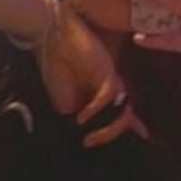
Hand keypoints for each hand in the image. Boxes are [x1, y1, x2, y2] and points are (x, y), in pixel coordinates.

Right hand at [38, 0, 147, 148]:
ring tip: (89, 138)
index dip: (125, 131)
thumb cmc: (56, 66)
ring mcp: (110, 79)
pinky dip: (96, 110)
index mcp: (101, 94)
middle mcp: (111, 88)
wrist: (52, 37)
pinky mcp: (106, 71)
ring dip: (108, 128)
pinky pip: (108, 96)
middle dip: (111, 134)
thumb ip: (76, 115)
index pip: (118, 116)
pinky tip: (82, 118)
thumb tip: (80, 132)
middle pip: (123, 117)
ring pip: (122, 109)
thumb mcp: (63, 99)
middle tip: (90, 143)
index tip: (129, 143)